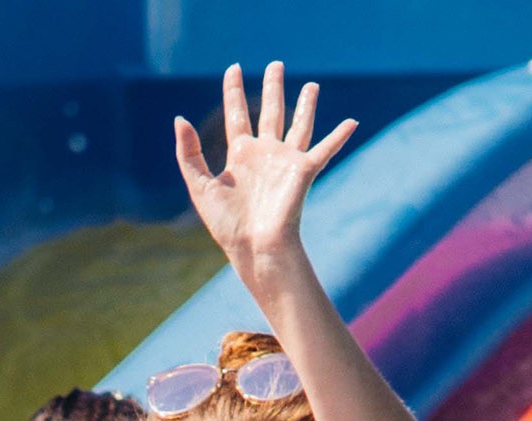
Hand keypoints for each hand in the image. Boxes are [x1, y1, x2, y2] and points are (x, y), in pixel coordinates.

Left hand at [178, 63, 357, 287]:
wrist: (253, 246)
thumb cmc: (226, 223)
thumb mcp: (199, 185)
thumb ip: (188, 153)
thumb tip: (179, 119)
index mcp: (241, 155)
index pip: (237, 115)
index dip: (234, 91)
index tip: (234, 68)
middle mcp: (265, 154)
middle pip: (270, 112)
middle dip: (273, 88)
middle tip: (276, 64)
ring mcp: (286, 161)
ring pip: (298, 124)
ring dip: (305, 105)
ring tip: (311, 85)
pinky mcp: (303, 171)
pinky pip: (325, 149)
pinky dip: (339, 136)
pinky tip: (352, 122)